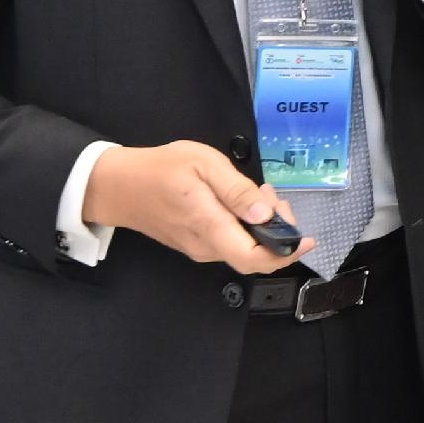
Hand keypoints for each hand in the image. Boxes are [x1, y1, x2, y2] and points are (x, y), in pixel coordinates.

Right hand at [83, 140, 306, 273]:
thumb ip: (236, 190)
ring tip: (257, 191)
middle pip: (255, 254)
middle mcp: (206, 246)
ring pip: (244, 247)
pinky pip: (231, 242)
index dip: (285, 254)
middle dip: (278, 229)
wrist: (118, 186)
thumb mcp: (203, 163)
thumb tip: (265, 214)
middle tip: (273, 195)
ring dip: (262, 225)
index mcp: (209, 225)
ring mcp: (200, 249)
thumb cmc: (159, 169)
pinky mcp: (196, 245)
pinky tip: (242, 201)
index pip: (252, 258)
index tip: (305, 239)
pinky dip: (246, 225)